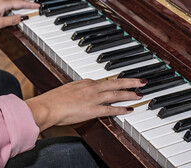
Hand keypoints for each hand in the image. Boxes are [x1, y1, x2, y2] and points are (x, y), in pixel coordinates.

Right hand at [25, 78, 146, 130]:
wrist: (48, 106)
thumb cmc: (54, 99)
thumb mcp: (68, 90)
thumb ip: (78, 91)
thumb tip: (82, 94)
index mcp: (85, 82)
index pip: (105, 81)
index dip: (116, 81)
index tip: (124, 81)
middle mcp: (92, 88)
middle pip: (115, 83)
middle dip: (130, 81)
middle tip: (142, 81)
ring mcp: (93, 98)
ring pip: (116, 94)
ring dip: (129, 93)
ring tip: (140, 94)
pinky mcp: (93, 110)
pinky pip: (110, 109)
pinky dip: (121, 109)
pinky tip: (129, 110)